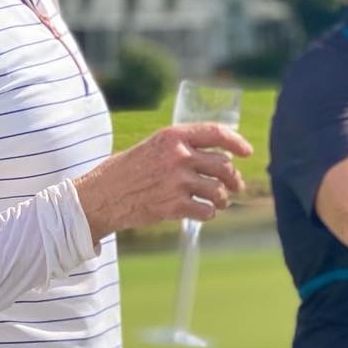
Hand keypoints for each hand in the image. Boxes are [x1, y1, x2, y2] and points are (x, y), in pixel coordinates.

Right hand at [75, 123, 252, 239]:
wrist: (100, 196)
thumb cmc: (124, 171)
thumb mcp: (152, 147)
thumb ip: (179, 148)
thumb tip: (211, 157)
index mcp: (172, 136)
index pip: (215, 133)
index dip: (236, 142)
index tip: (247, 152)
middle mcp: (178, 156)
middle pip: (223, 166)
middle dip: (234, 178)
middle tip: (235, 186)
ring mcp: (177, 182)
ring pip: (218, 191)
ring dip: (222, 199)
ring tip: (218, 202)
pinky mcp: (174, 206)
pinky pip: (206, 211)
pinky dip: (208, 214)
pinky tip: (201, 212)